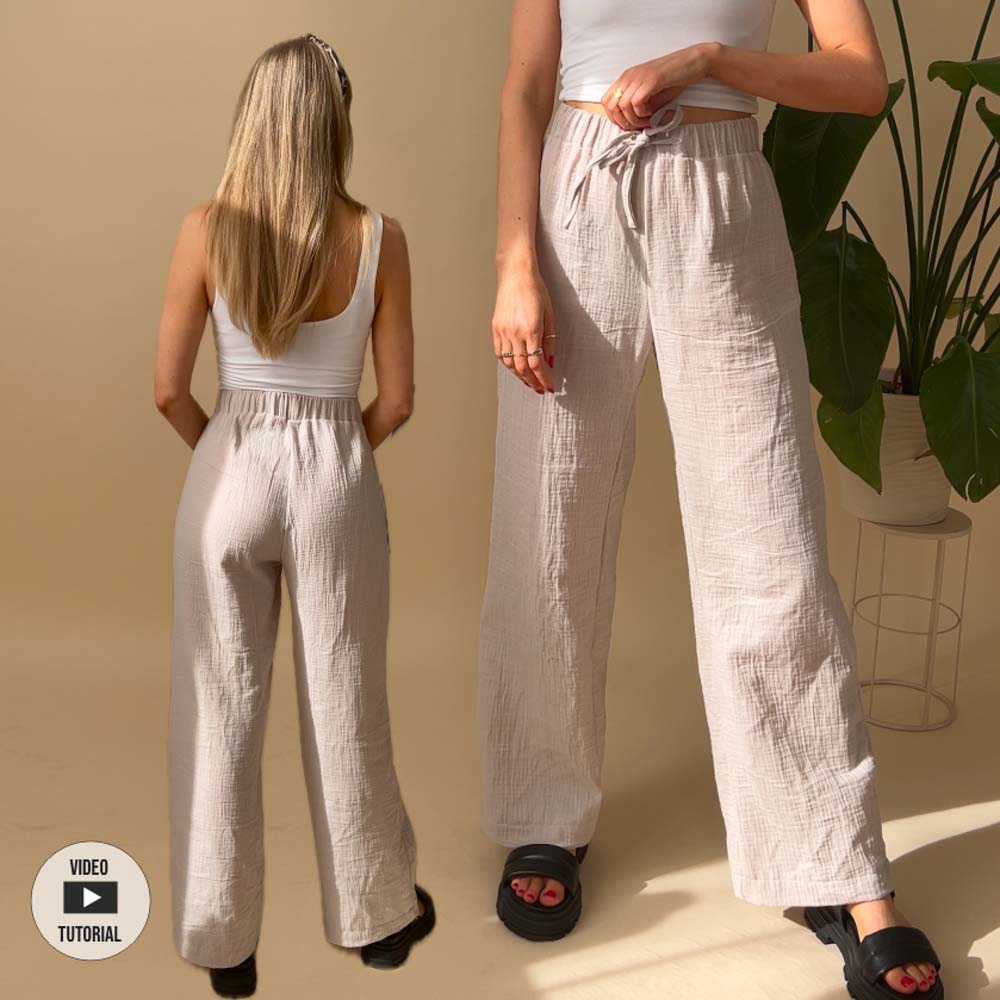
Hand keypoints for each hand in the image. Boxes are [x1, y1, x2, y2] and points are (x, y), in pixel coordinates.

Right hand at [492, 264, 555, 392]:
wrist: (515, 274)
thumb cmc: (536, 290)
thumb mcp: (550, 314)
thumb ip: (550, 340)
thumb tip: (550, 361)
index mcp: (531, 329)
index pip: (536, 363)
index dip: (543, 378)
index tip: (550, 387)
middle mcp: (515, 333)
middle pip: (522, 367)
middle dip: (533, 382)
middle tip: (540, 389)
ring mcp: (503, 331)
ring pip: (510, 363)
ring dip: (520, 376)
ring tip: (530, 382)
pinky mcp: (495, 328)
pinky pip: (500, 353)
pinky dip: (508, 365)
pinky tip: (516, 369)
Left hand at [601, 43, 717, 129]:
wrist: (693, 62)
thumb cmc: (674, 78)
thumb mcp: (651, 93)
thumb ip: (638, 105)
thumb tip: (631, 122)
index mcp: (627, 78)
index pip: (606, 101)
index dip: (614, 117)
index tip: (627, 124)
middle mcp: (629, 76)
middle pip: (611, 105)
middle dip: (622, 122)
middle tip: (637, 126)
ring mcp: (639, 77)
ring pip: (622, 106)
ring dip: (634, 120)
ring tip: (646, 121)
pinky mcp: (651, 80)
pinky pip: (636, 103)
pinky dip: (642, 113)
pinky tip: (651, 113)